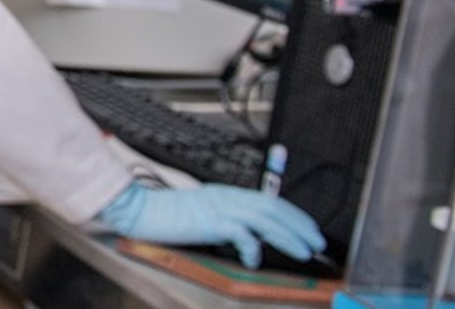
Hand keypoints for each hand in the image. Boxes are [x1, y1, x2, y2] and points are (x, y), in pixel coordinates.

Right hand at [95, 182, 326, 267]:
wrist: (136, 208)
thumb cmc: (162, 215)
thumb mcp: (198, 214)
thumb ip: (221, 220)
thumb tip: (243, 237)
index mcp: (224, 194)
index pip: (268, 200)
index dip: (292, 214)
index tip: (307, 228)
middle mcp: (226, 197)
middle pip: (273, 208)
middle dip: (299, 225)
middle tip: (317, 241)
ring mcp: (218, 207)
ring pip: (265, 219)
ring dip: (288, 236)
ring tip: (304, 251)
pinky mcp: (208, 221)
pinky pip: (240, 233)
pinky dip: (252, 247)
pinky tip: (257, 259)